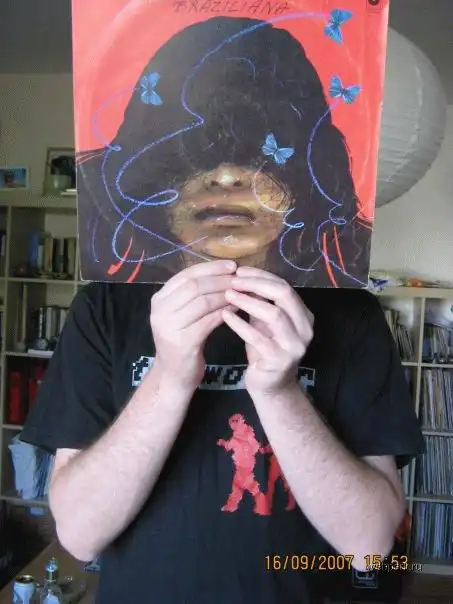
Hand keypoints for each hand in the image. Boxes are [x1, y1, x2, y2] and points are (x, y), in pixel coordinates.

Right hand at [150, 260, 236, 390]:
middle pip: (194, 286)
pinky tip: (238, 310)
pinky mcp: (182, 341)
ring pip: (202, 302)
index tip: (232, 265)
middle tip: (240, 278)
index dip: (211, 268)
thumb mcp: (183, 314)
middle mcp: (160, 310)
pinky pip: (208, 321)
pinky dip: (224, 313)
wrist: (173, 375)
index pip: (186, 274)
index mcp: (159, 298)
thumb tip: (226, 272)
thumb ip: (195, 295)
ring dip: (225, 295)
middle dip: (220, 279)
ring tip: (242, 292)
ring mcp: (169, 326)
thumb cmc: (182, 341)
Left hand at [222, 267, 313, 395]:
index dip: (261, 276)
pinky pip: (258, 337)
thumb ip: (260, 303)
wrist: (270, 387)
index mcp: (303, 315)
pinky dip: (240, 324)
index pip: (284, 286)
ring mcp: (294, 345)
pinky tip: (225, 316)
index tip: (239, 271)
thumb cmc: (265, 351)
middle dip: (256, 284)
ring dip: (248, 302)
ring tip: (227, 295)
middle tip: (233, 281)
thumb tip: (241, 277)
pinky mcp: (279, 360)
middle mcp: (305, 329)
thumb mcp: (265, 324)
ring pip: (274, 314)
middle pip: (284, 295)